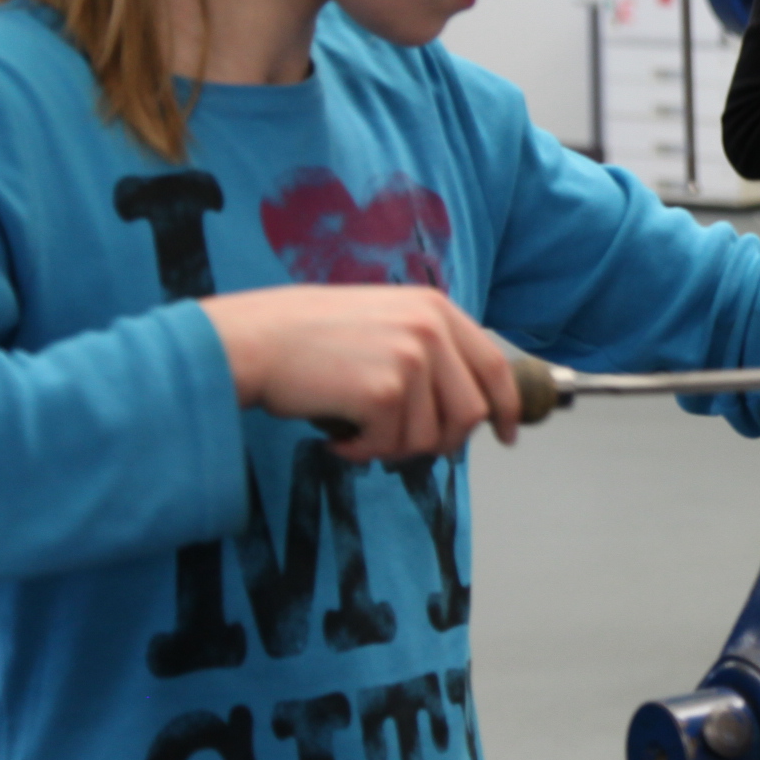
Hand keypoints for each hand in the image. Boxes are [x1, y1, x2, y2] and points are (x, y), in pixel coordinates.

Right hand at [204, 286, 523, 462]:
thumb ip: (428, 353)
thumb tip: (466, 410)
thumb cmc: (308, 338)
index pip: (494, 367)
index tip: (507, 435)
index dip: (507, 407)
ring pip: (429, 437)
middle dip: (439, 441)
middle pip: (470, 413)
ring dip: (390, 445)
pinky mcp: (384, 390)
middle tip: (397, 442)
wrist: (252, 340)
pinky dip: (361, 450)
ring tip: (353, 424)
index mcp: (435, 309)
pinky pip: (390, 446)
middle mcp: (431, 328)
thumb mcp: (384, 323)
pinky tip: (336, 431)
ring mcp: (411, 357)